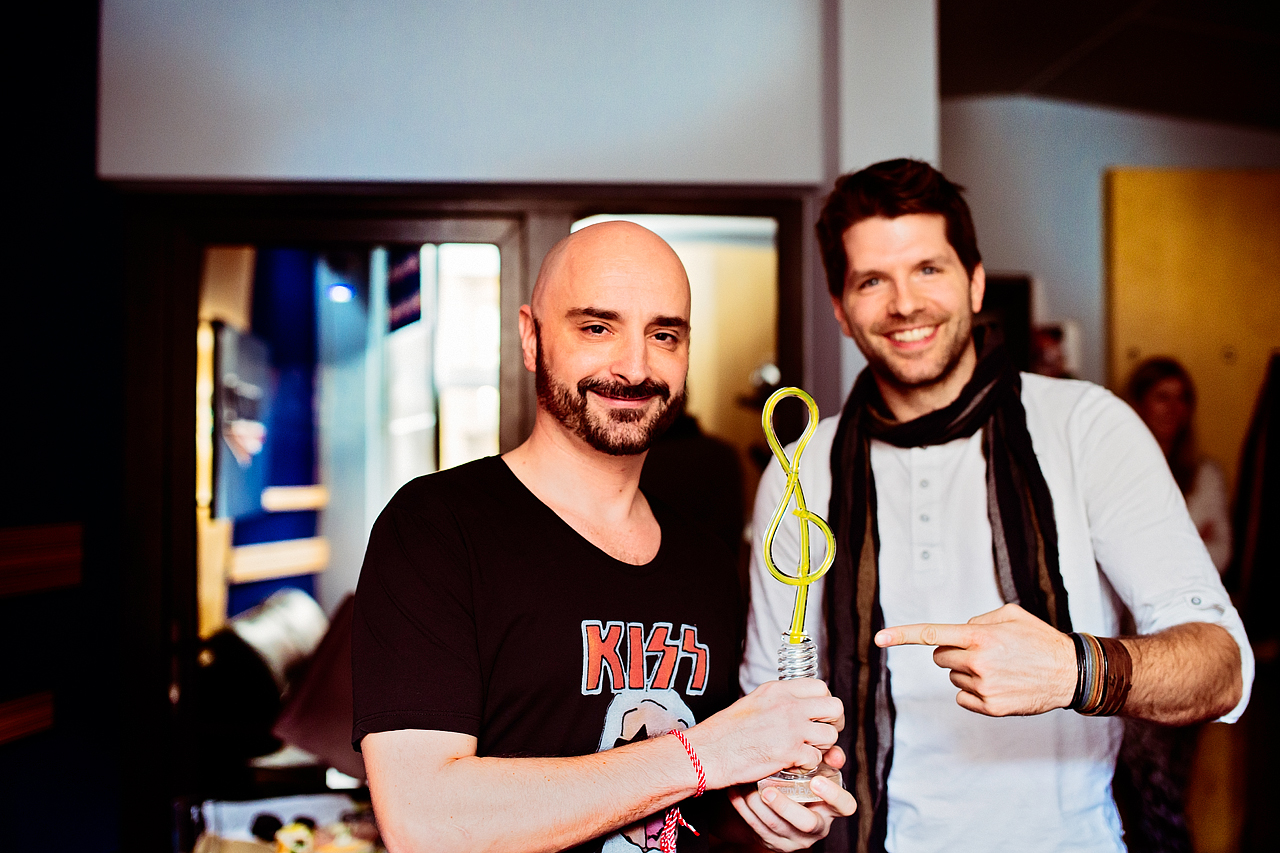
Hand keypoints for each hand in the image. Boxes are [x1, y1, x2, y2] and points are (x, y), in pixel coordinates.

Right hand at [686, 679, 843, 789]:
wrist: (709, 751)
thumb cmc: (725, 731)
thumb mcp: (754, 702)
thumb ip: (779, 701)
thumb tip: (798, 706)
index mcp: (778, 689)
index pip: (820, 687)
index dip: (824, 703)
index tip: (819, 715)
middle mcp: (788, 704)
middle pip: (834, 707)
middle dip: (834, 723)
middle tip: (822, 733)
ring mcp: (791, 727)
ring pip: (830, 735)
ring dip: (822, 747)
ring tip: (806, 751)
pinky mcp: (790, 751)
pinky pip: (816, 758)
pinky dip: (807, 765)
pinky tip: (793, 764)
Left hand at [728, 746, 855, 851]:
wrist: (779, 807)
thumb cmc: (802, 782)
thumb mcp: (816, 770)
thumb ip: (826, 759)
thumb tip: (833, 754)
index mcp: (832, 808)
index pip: (845, 806)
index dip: (833, 795)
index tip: (817, 780)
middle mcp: (818, 827)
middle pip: (807, 823)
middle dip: (785, 806)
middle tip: (768, 790)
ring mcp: (796, 839)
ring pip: (776, 826)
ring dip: (757, 804)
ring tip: (746, 785)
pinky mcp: (774, 843)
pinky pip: (757, 828)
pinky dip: (744, 808)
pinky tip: (736, 791)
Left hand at [874, 603, 1076, 715]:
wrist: (1069, 673)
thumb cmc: (1039, 640)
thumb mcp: (1010, 615)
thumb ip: (978, 620)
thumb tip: (957, 633)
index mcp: (980, 637)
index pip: (932, 634)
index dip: (902, 635)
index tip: (879, 638)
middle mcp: (978, 662)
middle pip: (940, 658)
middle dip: (953, 653)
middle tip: (981, 652)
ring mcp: (984, 687)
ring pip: (953, 678)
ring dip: (967, 672)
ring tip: (999, 669)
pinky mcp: (990, 707)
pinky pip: (963, 698)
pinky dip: (974, 692)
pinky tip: (998, 685)